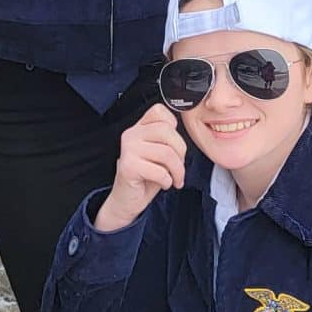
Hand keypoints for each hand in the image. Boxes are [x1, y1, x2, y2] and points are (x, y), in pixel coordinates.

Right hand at [94, 103, 185, 232]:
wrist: (127, 200)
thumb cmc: (146, 176)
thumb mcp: (159, 153)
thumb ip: (167, 140)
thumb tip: (184, 136)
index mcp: (139, 128)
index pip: (159, 111)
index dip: (174, 126)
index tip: (174, 145)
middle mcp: (131, 134)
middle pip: (167, 131)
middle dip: (181, 152)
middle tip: (179, 167)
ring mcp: (128, 149)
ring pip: (166, 153)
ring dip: (177, 171)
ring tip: (175, 179)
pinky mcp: (128, 166)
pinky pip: (159, 171)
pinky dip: (167, 181)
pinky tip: (164, 184)